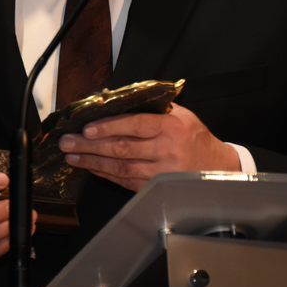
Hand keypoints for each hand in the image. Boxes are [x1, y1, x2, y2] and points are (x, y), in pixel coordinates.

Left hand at [58, 103, 240, 191]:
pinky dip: (105, 174)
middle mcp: (166, 150)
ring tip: (72, 156)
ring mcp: (161, 173)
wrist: (218, 167)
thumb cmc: (193, 136)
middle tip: (68, 142)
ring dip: (92, 162)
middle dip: (90, 145)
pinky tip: (90, 168)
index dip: (109, 127)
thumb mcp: (179, 113)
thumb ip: (149, 106)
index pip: (135, 125)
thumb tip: (112, 98)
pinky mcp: (156, 187)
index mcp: (170, 127)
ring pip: (120, 168)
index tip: (87, 128)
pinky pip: (125, 182)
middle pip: (122, 148)